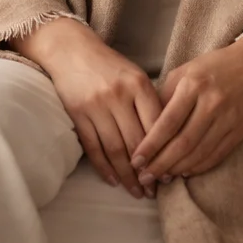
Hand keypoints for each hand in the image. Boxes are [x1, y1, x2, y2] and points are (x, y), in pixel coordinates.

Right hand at [10, 16, 164, 199]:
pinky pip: (93, 148)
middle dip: (148, 171)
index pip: (157, 125)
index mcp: (138, 84)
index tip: (172, 172)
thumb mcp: (135, 76)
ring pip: (115, 149)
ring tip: (137, 192)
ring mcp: (96, 106)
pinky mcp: (78, 114)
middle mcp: (118, 95)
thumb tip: (168, 140)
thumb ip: (150, 103)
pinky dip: (104, 168)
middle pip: (137, 142)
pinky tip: (113, 181)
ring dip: (127, 176)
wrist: (71, 50)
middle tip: (156, 191)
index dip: (165, 152)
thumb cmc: (109, 66)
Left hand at [129, 35, 242, 188]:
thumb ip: (165, 97)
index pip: (167, 122)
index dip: (150, 145)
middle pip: (183, 143)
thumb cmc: (213, 68)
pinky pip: (217, 155)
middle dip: (161, 164)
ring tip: (161, 177)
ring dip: (178, 169)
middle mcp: (212, 103)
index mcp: (193, 85)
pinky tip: (185, 171)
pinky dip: (199, 167)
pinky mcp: (241, 130)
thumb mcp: (184, 72)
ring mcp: (228, 118)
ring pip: (199, 153)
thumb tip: (145, 128)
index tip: (136, 161)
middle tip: (145, 177)